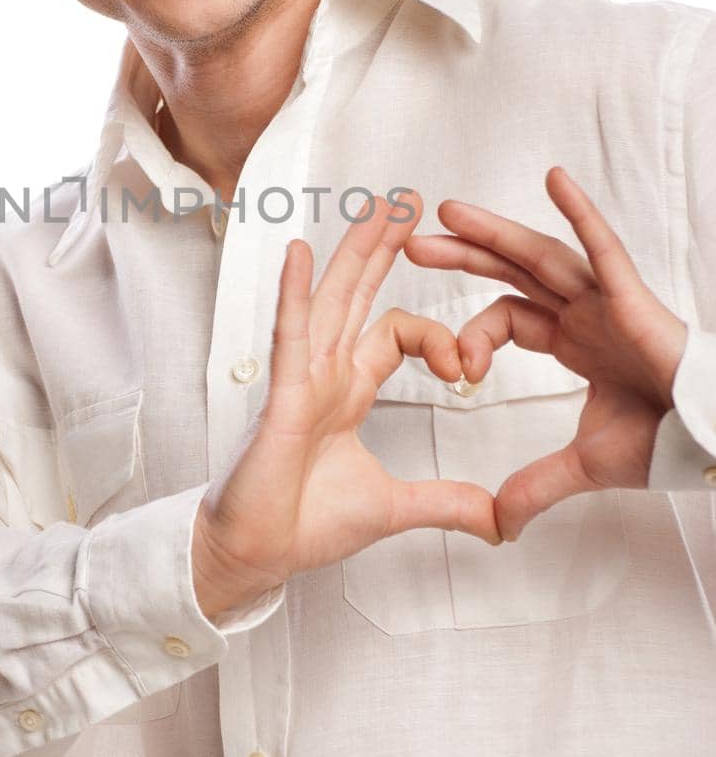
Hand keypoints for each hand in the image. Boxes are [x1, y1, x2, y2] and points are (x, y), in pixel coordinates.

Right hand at [192, 192, 502, 622]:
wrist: (257, 554)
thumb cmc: (303, 524)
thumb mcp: (394, 507)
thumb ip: (445, 503)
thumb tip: (498, 521)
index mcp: (347, 389)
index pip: (396, 333)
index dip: (438, 338)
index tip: (466, 371)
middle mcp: (324, 373)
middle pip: (358, 294)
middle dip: (383, 247)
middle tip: (408, 202)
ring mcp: (300, 378)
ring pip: (330, 300)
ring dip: (353, 252)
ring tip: (375, 206)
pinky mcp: (281, 395)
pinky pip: (290, 335)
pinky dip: (293, 293)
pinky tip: (298, 253)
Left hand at [402, 166, 688, 540]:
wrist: (710, 438)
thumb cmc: (665, 439)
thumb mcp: (585, 464)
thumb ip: (537, 485)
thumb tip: (499, 524)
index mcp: (572, 339)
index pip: (507, 319)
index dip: (475, 337)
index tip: (459, 373)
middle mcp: (584, 311)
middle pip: (510, 272)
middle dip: (462, 257)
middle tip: (411, 245)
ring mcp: (607, 298)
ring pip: (541, 254)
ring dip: (494, 232)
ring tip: (448, 211)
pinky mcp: (633, 295)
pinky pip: (602, 247)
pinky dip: (579, 213)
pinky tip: (553, 180)